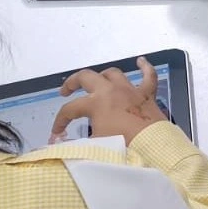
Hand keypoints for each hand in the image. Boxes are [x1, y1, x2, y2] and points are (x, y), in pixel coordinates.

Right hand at [50, 57, 168, 143]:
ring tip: (97, 82)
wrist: (151, 147)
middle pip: (87, 77)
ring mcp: (130, 90)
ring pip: (113, 74)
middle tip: (66, 92)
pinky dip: (145, 67)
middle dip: (73, 83)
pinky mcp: (147, 95)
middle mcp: (111, 90)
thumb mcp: (94, 146)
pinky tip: (141, 61)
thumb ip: (76, 143)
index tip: (56, 133)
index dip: (60, 121)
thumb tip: (60, 144)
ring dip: (103, 76)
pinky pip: (148, 75)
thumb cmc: (121, 146)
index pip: (70, 109)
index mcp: (96, 103)